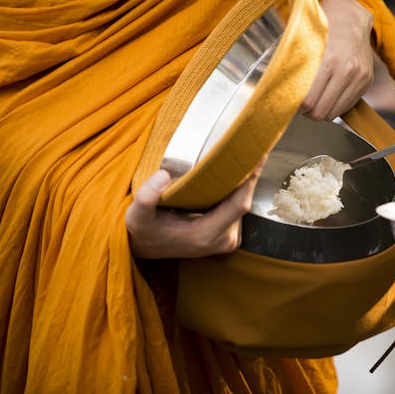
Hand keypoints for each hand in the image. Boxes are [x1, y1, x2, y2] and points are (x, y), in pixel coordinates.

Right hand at [125, 162, 262, 258]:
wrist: (142, 247)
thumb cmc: (142, 230)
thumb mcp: (136, 215)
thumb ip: (146, 196)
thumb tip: (163, 175)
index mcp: (206, 234)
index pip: (239, 204)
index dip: (251, 180)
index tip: (258, 157)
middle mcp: (222, 240)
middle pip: (245, 202)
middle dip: (248, 175)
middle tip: (248, 147)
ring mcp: (227, 240)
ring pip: (243, 204)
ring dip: (243, 183)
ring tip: (239, 158)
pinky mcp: (227, 236)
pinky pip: (238, 209)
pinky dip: (238, 191)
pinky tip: (233, 175)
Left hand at [301, 0, 374, 119]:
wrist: (351, 18)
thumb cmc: (323, 29)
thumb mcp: (305, 43)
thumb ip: (296, 68)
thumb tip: (281, 93)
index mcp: (329, 59)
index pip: (308, 100)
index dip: (296, 106)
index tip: (290, 102)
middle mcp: (347, 70)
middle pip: (320, 111)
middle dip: (307, 111)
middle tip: (301, 104)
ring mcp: (359, 77)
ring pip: (333, 113)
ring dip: (321, 111)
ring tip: (314, 100)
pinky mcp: (366, 82)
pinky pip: (346, 107)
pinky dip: (334, 106)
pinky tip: (328, 94)